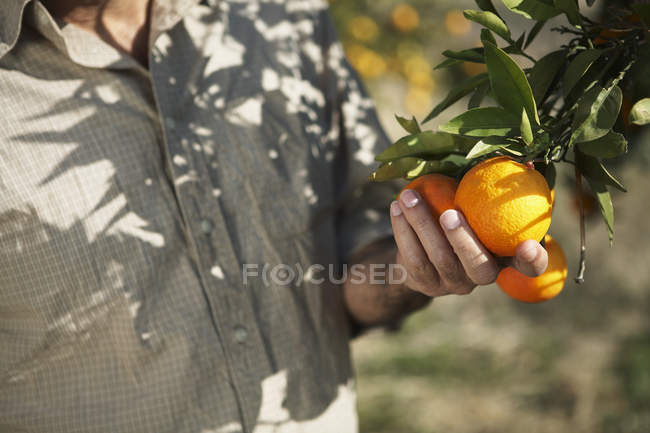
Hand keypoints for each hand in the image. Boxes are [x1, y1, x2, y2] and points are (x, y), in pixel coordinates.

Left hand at [390, 189, 547, 297]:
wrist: (422, 249)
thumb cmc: (461, 214)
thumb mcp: (478, 204)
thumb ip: (494, 189)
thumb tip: (524, 161)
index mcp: (504, 257)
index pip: (528, 266)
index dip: (533, 260)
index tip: (528, 246)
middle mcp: (483, 276)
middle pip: (477, 265)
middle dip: (463, 239)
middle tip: (449, 213)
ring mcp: (453, 283)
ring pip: (439, 258)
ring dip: (422, 224)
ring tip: (408, 196)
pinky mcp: (425, 283)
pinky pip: (413, 258)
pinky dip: (403, 230)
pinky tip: (396, 207)